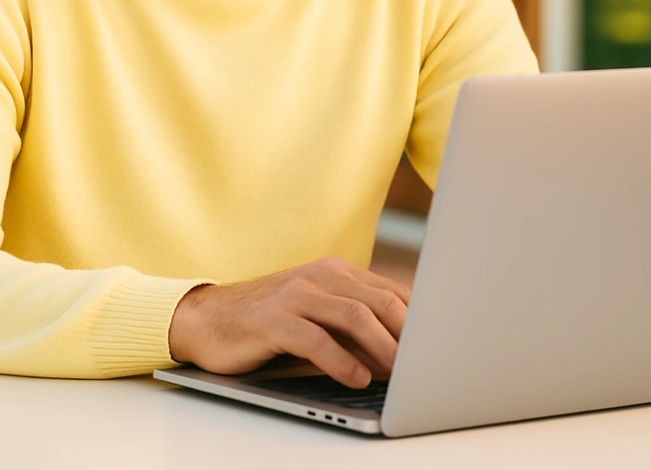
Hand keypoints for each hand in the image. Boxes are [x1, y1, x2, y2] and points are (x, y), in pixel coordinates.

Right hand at [167, 256, 411, 387]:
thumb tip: (403, 354)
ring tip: (400, 375)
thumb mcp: (317, 314)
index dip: (421, 320)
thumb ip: (354, 323)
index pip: (393, 291)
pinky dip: (342, 361)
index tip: (441, 346)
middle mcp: (320, 276)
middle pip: (380, 301)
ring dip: (384, 348)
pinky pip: (316, 339)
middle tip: (428, 366)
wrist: (208, 318)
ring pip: (355, 315)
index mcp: (337, 271)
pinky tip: (355, 379)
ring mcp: (296, 295)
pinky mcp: (273, 320)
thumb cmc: (270, 322)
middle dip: (410, 335)